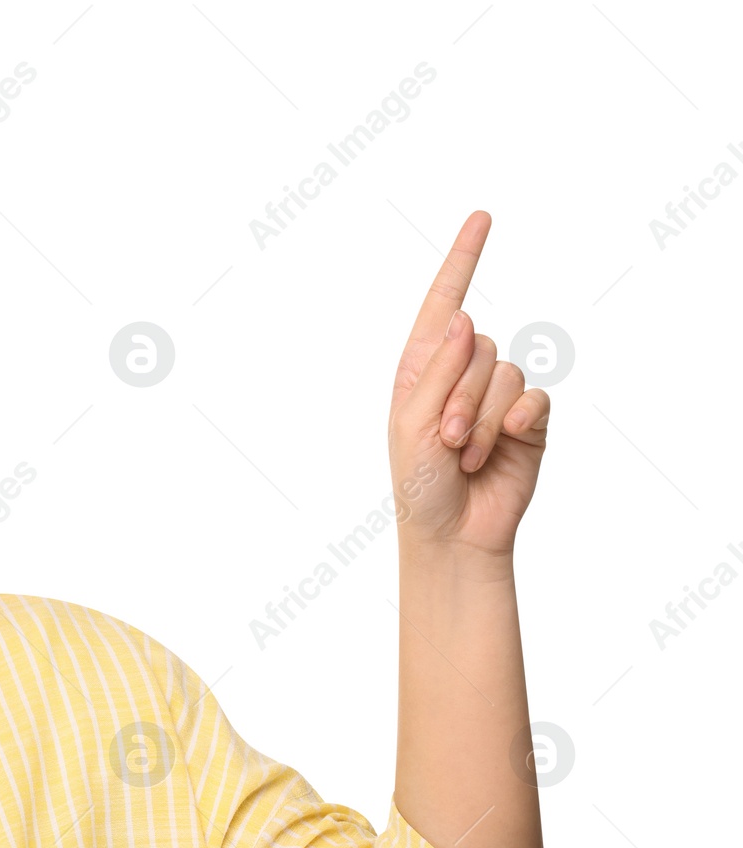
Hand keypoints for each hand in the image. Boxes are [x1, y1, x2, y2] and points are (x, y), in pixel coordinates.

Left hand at [389, 211, 550, 561]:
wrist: (453, 531)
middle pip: (478, 344)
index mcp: (422, 367)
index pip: (443, 303)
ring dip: (483, 417)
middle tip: (447, 439)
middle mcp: (461, 374)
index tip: (483, 217)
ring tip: (466, 453)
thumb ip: (436, 370)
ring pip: (506, 371)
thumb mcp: (412, 423)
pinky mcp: (529, 419)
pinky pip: (534, 396)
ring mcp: (498, 396)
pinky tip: (503, 447)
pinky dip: (515, 422)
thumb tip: (462, 316)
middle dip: (460, 394)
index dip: (463, 260)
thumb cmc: (418, 481)